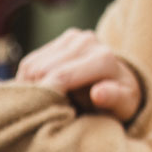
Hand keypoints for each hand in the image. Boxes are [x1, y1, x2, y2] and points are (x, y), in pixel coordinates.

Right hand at [16, 29, 142, 120]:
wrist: (121, 81)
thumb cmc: (121, 100)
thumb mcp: (124, 106)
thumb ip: (113, 99)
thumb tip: (98, 93)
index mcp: (104, 58)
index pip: (62, 76)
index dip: (46, 95)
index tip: (38, 114)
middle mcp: (88, 41)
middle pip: (43, 69)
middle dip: (38, 92)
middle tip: (39, 112)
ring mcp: (73, 37)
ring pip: (33, 65)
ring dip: (30, 87)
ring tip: (39, 104)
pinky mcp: (62, 39)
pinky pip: (30, 61)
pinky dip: (27, 80)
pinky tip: (37, 94)